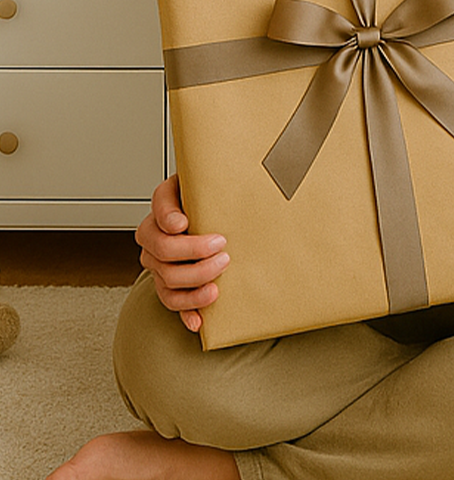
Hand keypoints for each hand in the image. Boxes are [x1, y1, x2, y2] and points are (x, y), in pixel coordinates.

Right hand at [135, 174, 228, 332]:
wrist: (220, 218)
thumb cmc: (220, 197)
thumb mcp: (220, 177)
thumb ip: (230, 170)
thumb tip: (271, 160)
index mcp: (167, 201)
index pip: (159, 205)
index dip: (167, 218)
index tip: (185, 223)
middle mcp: (155, 232)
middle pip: (161, 249)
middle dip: (192, 252)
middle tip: (222, 250)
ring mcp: (159, 261)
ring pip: (165, 279)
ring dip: (193, 281)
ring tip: (218, 282)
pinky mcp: (169, 282)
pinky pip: (171, 301)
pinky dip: (186, 312)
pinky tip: (200, 320)